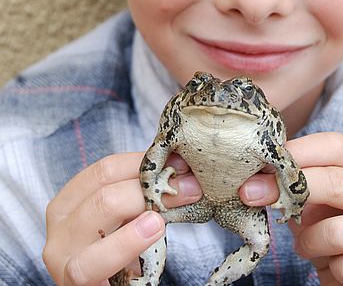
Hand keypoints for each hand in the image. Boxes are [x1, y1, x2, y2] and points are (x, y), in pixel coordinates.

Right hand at [43, 152, 201, 285]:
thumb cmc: (117, 257)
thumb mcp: (127, 221)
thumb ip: (144, 197)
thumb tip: (181, 172)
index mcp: (71, 201)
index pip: (106, 169)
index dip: (144, 162)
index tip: (179, 162)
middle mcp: (61, 223)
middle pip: (106, 186)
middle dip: (150, 183)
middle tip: (187, 186)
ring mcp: (62, 253)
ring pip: (100, 210)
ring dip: (142, 202)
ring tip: (170, 205)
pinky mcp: (72, 282)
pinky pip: (94, 259)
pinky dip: (126, 241)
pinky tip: (152, 229)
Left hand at [239, 132, 342, 285]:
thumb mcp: (329, 199)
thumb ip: (303, 183)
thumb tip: (258, 177)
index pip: (337, 145)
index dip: (297, 150)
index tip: (263, 162)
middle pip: (336, 182)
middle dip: (285, 189)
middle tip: (251, 195)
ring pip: (337, 232)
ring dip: (309, 242)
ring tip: (307, 245)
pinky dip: (330, 271)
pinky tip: (334, 267)